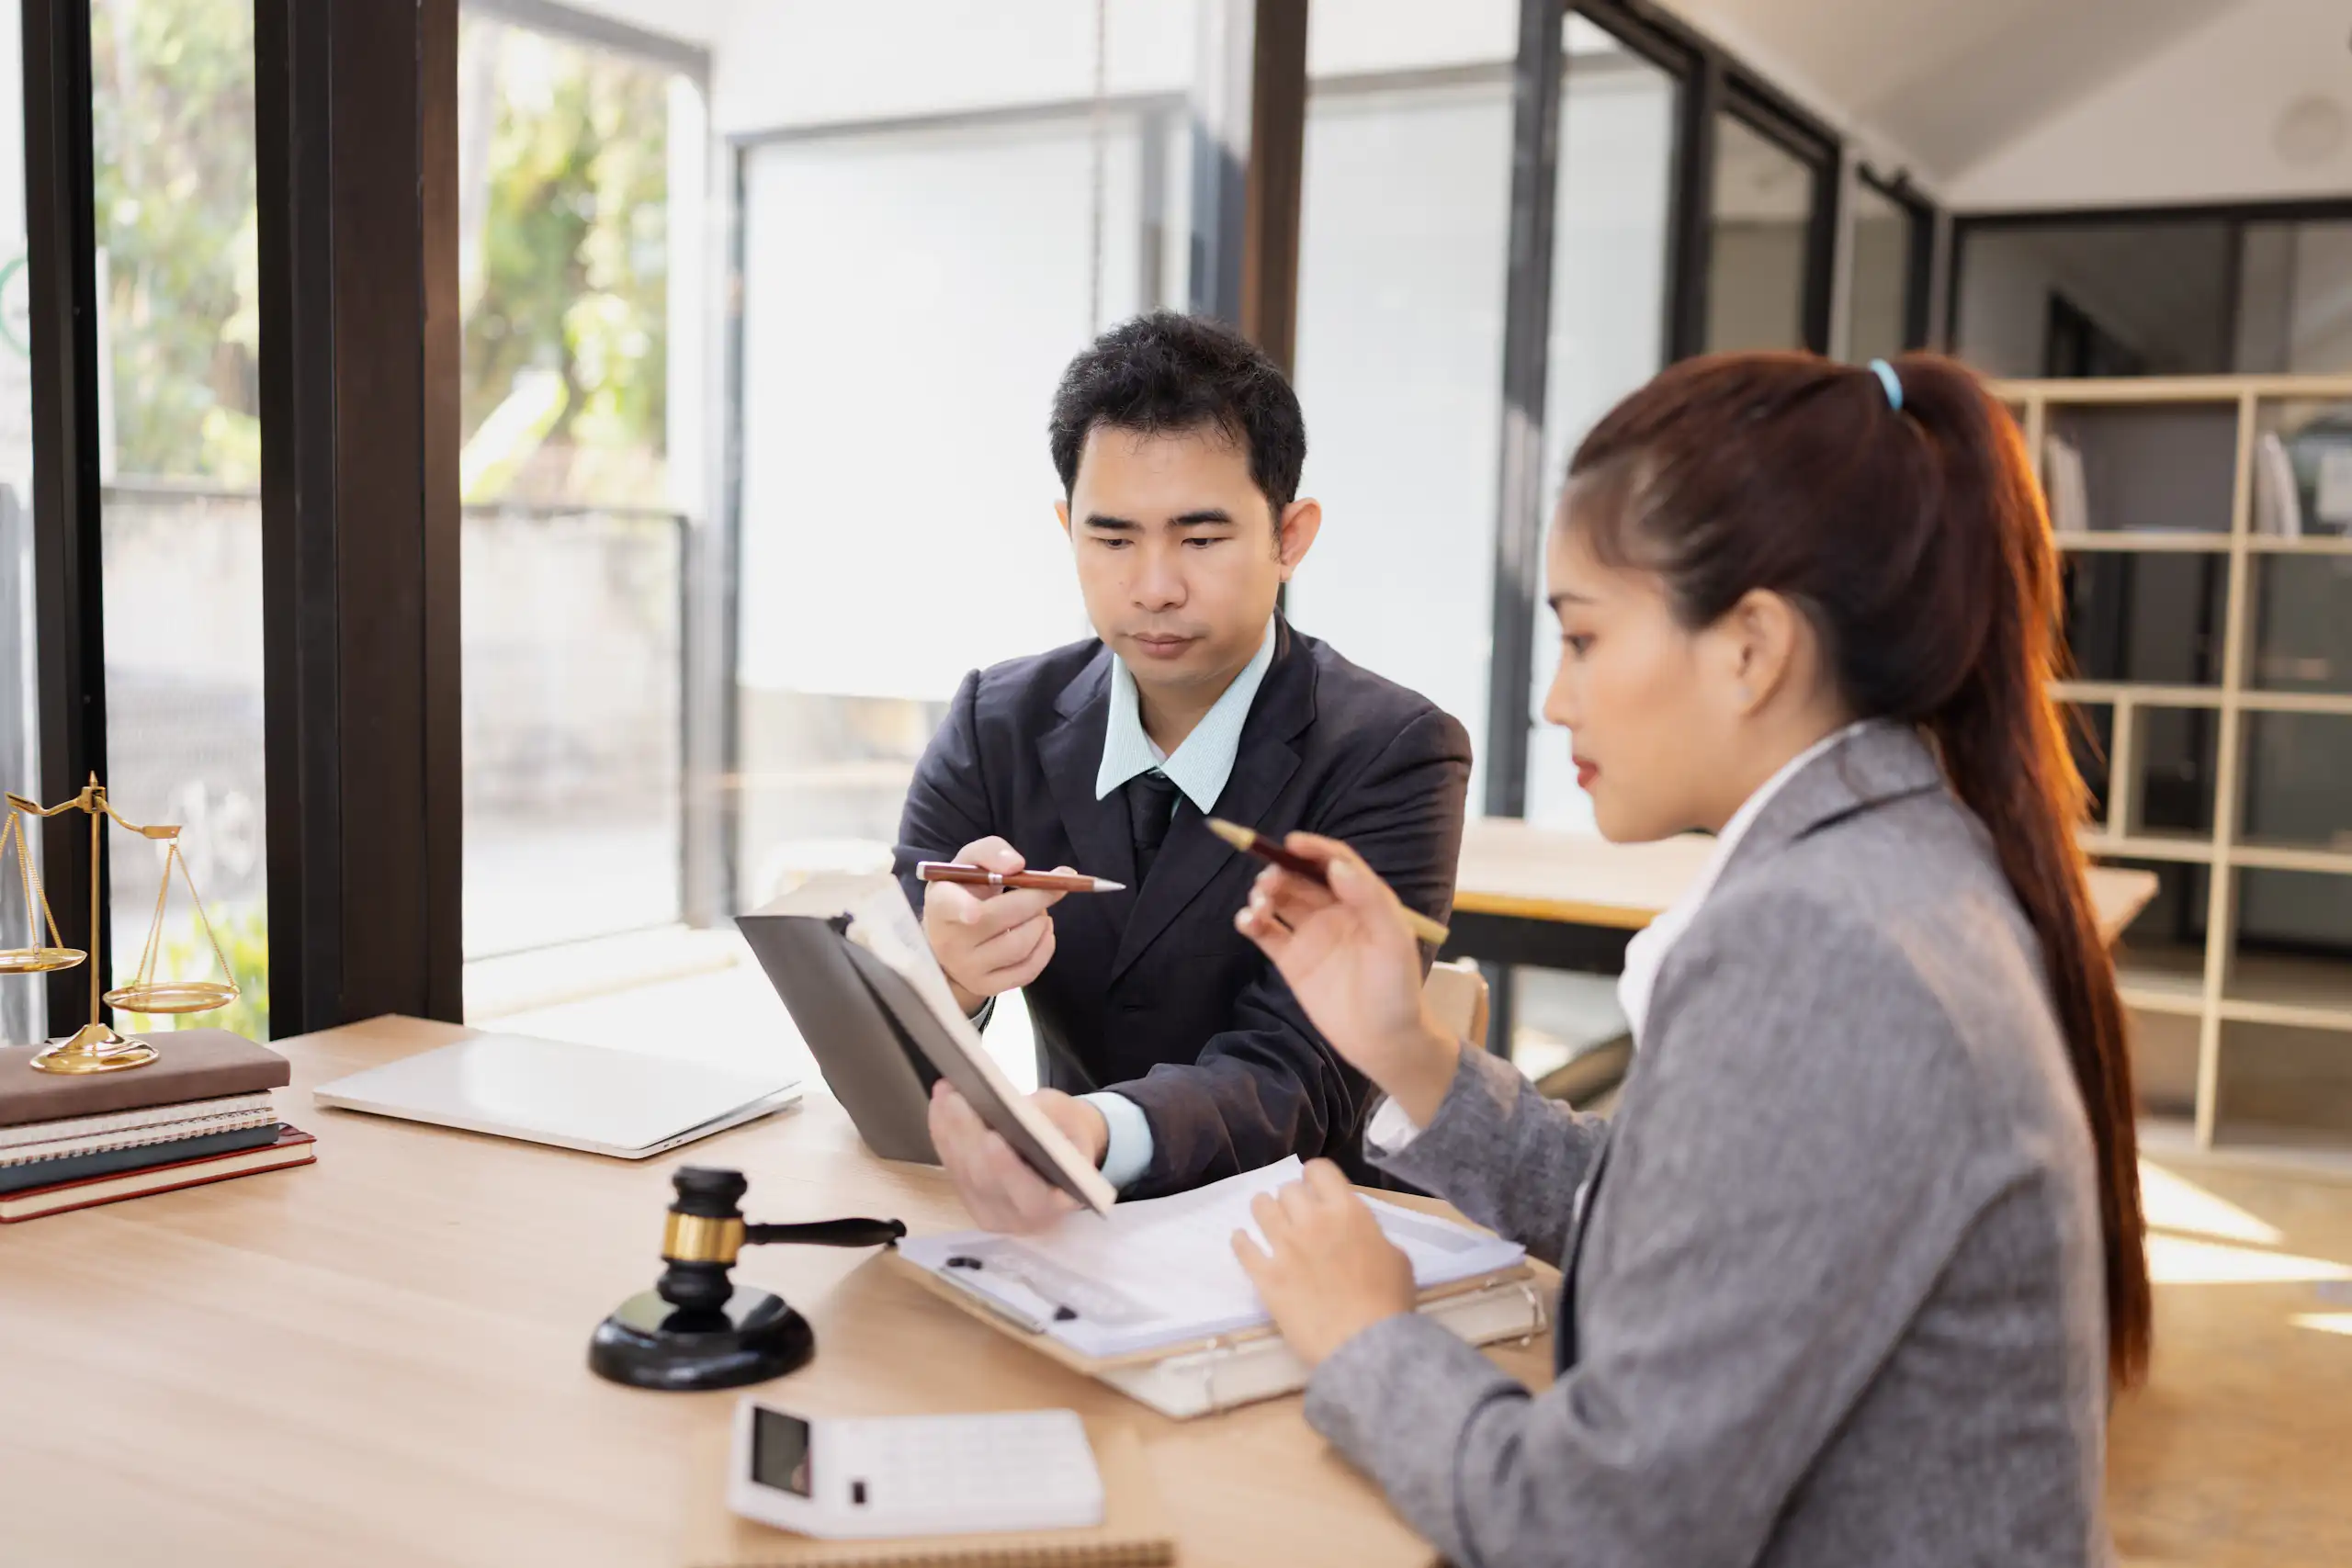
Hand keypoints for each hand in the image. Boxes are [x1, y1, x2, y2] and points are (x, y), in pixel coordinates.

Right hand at [921, 836, 1070, 1013]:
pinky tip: (1043, 931)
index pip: (948, 907)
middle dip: (1037, 899)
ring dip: (1042, 921)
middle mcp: (949, 941)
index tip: (974, 914)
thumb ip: (991, 852)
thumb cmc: (964, 892)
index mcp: (941, 904)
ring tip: (1040, 910)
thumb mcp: (969, 864)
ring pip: (1019, 945)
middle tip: (1056, 886)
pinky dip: (1046, 946)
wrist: (951, 936)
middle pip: (998, 920)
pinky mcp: (987, 987)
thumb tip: (1017, 865)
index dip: (961, 910)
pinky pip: (1028, 970)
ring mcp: (967, 968)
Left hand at [928, 1081, 1108, 1233]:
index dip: (1007, 1168)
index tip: (993, 1138)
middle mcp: (1018, 1217)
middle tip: (955, 1098)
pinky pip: (951, 1167)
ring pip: (962, 1172)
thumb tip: (1017, 1108)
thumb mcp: (1073, 1124)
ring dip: (949, 1129)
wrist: (1062, 1159)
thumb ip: (1049, 1121)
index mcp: (1055, 1205)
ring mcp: (989, 1211)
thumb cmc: (1072, 1138)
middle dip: (967, 1136)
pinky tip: (939, 1104)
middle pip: (985, 1180)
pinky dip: (942, 1133)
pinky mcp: (969, 1198)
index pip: (1029, 1194)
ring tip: (945, 1092)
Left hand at [1231, 1160, 1416, 1365]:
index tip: (1316, 1189)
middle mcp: (1311, 1220)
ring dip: (1264, 1210)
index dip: (1315, 1177)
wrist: (1365, 1345)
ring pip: (1261, 1208)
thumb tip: (1356, 1232)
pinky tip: (1242, 1240)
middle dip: (1293, 1198)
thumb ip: (1371, 1233)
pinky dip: (1241, 1241)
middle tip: (1297, 1214)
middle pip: (1288, 1189)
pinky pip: (1243, 1247)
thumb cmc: (1389, 1302)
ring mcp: (1284, 1247)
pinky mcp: (1265, 1276)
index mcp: (1346, 1211)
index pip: (1319, 1170)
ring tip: (1267, 1219)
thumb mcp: (1396, 1257)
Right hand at [1234, 833, 1459, 1124]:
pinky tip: (1247, 920)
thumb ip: (1368, 899)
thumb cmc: (1397, 989)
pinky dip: (1251, 922)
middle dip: (1281, 871)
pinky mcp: (1291, 961)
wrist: (1385, 1041)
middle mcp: (1334, 912)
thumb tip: (1336, 866)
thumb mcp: (1394, 940)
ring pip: (1279, 901)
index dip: (1313, 849)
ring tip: (1259, 903)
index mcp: (1362, 900)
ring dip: (1264, 894)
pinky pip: (1266, 933)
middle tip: (1269, 880)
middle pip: (1300, 878)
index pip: (1335, 863)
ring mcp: (1310, 935)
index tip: (1291, 843)